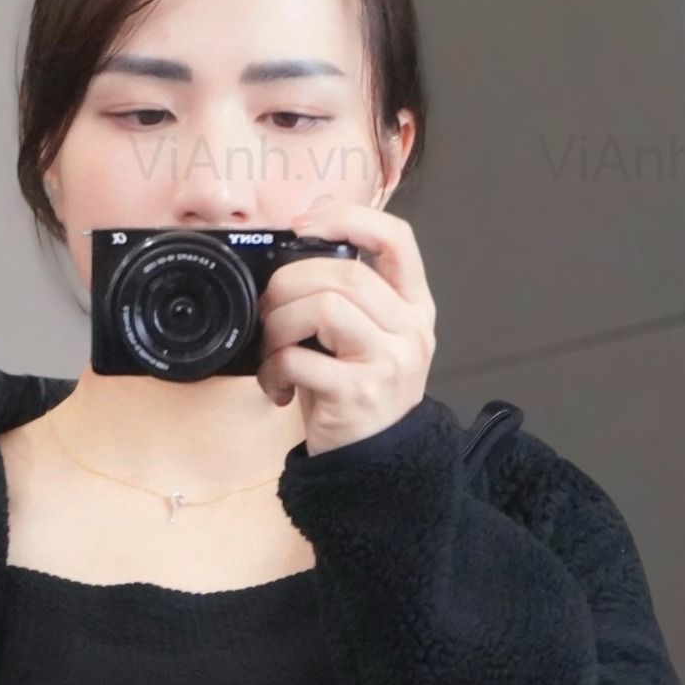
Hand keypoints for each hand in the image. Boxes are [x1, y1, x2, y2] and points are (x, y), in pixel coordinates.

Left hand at [255, 192, 436, 455]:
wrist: (375, 465)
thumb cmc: (356, 396)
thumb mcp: (364, 340)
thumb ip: (345, 299)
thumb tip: (289, 259)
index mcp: (414, 307)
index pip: (397, 239)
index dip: (350, 219)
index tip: (307, 226)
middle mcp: (410, 331)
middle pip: (344, 273)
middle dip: (290, 283)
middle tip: (269, 309)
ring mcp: (388, 363)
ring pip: (323, 308)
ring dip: (280, 325)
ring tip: (272, 350)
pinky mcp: (358, 395)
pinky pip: (300, 359)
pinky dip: (274, 369)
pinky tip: (276, 386)